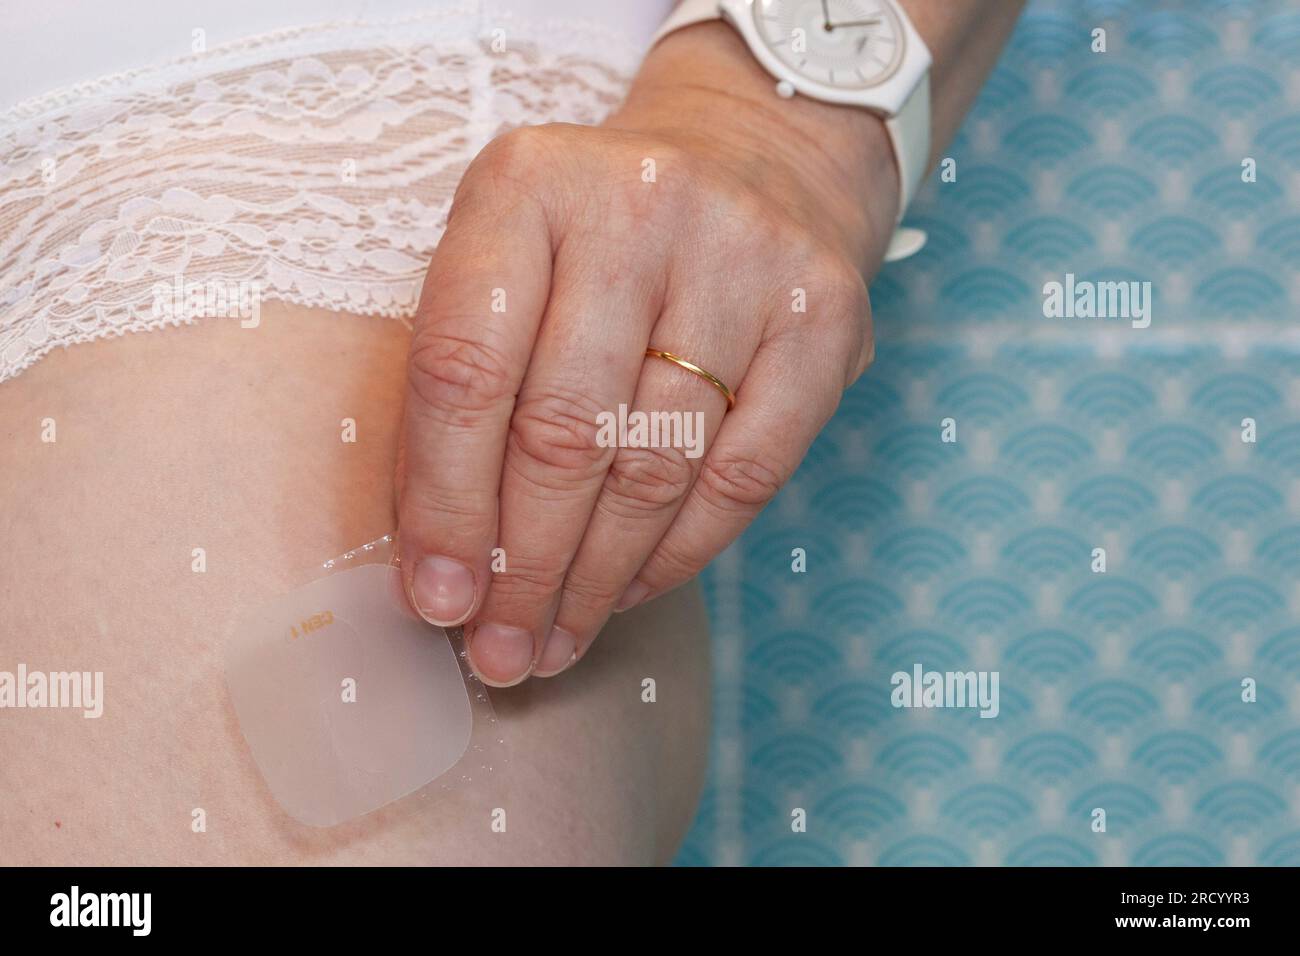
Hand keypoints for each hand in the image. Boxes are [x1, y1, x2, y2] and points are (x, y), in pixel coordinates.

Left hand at [396, 22, 899, 685]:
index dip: (444, 504)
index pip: (464, 369)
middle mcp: (639, 205)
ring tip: (557, 639)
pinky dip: (679, 554)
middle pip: (565, 430)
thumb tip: (443, 564)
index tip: (437, 599)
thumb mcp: (509, 263)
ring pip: (657, 466)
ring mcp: (745, 256)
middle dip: (525, 567)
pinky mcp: (825, 315)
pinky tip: (631, 590)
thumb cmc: (598, 240)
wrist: (754, 160)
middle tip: (501, 650)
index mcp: (527, 185)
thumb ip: (465, 386)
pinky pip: (744, 476)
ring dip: (597, 579)